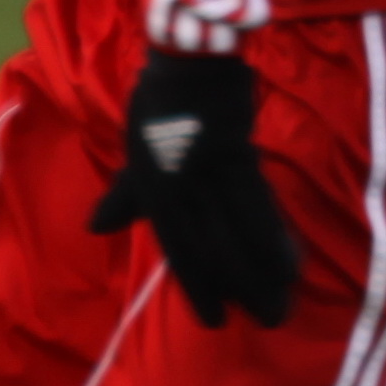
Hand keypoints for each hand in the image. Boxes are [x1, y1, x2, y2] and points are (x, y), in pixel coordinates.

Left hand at [89, 51, 298, 330]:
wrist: (187, 65)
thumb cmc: (157, 108)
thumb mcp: (134, 154)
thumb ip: (124, 196)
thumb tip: (94, 228)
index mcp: (153, 192)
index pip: (179, 251)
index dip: (198, 288)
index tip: (216, 320)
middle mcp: (179, 190)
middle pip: (214, 249)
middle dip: (241, 289)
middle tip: (268, 319)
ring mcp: (207, 174)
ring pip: (238, 233)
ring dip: (263, 272)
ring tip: (284, 299)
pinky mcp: (238, 157)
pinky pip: (258, 205)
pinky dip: (274, 234)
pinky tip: (291, 256)